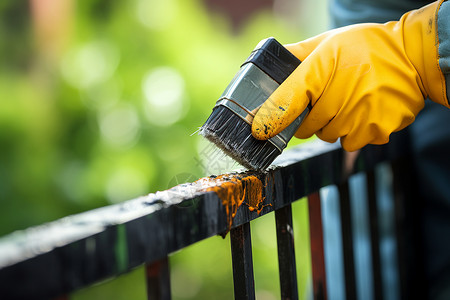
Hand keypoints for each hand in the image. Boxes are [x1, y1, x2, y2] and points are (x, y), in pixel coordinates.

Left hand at [251, 1, 447, 150]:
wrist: (412, 56)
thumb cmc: (366, 48)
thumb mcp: (329, 43)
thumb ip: (299, 55)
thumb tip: (272, 62)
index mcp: (322, 69)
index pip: (289, 99)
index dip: (271, 117)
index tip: (259, 130)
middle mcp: (339, 95)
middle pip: (307, 127)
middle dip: (311, 119)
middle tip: (327, 100)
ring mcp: (359, 115)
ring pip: (330, 136)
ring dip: (334, 126)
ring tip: (349, 103)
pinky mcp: (377, 130)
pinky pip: (352, 142)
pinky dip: (355, 132)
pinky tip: (364, 112)